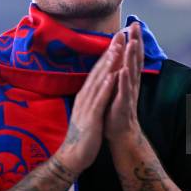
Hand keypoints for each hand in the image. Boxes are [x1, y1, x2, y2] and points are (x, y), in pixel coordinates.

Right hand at [55, 32, 125, 175]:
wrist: (72, 155)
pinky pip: (100, 99)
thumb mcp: (88, 111)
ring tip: (117, 48)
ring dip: (108, 64)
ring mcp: (87, 105)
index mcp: (86, 95)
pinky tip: (113, 75)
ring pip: (99, 81)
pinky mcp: (91, 116)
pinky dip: (106, 86)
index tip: (116, 40)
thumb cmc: (83, 134)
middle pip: (98, 71)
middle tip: (118, 35)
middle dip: (109, 53)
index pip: (98, 71)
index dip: (107, 55)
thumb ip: (92, 97)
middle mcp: (86, 96)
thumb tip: (98, 86)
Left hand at [104, 22, 143, 142]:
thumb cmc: (117, 110)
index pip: (133, 55)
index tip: (135, 23)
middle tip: (136, 24)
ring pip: (131, 71)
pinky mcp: (123, 105)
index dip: (135, 39)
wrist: (121, 134)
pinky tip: (123, 70)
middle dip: (136, 41)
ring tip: (133, 42)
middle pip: (136, 59)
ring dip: (132, 57)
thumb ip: (121, 71)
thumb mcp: (119, 87)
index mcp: (129, 78)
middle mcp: (132, 83)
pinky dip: (124, 80)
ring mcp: (128, 93)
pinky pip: (124, 91)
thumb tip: (121, 56)